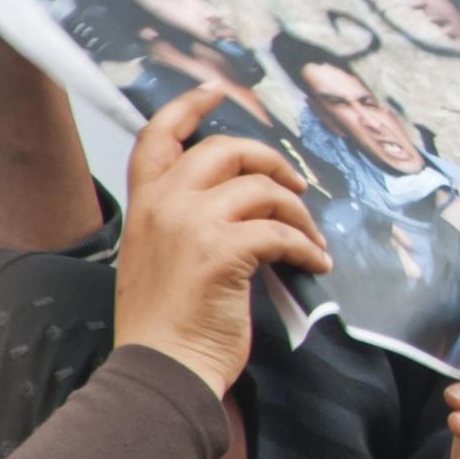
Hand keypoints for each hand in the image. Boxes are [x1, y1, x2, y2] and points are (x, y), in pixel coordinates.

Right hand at [112, 84, 330, 395]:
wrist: (161, 369)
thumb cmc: (166, 323)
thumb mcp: (159, 256)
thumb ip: (185, 219)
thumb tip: (244, 198)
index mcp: (144, 204)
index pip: (158, 137)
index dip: (189, 106)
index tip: (219, 89)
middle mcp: (164, 204)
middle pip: (227, 150)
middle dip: (271, 163)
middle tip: (297, 188)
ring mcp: (192, 224)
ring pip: (263, 190)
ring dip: (298, 214)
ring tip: (311, 240)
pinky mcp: (223, 250)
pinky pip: (282, 233)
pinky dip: (307, 248)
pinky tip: (314, 265)